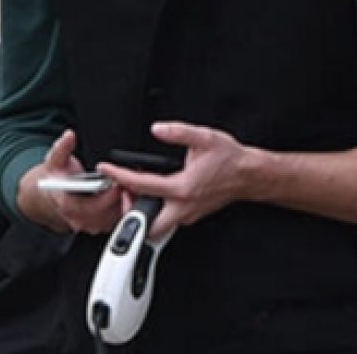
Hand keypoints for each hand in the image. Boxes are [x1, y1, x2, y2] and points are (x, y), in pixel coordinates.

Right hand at [23, 130, 123, 233]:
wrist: (52, 193)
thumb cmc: (56, 178)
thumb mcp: (55, 159)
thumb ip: (62, 147)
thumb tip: (69, 136)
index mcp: (68, 206)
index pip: (94, 206)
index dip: (108, 194)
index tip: (116, 181)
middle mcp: (79, 220)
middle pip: (109, 213)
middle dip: (119, 196)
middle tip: (123, 180)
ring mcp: (91, 225)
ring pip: (116, 217)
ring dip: (123, 201)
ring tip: (122, 185)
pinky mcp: (101, 226)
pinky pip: (118, 218)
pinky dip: (122, 206)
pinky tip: (120, 193)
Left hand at [98, 122, 256, 238]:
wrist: (250, 175)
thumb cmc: (230, 159)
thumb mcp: (204, 138)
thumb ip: (178, 132)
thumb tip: (158, 129)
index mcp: (182, 189)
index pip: (141, 185)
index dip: (119, 175)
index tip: (106, 169)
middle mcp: (184, 207)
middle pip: (147, 225)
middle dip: (128, 212)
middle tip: (121, 192)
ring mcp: (188, 214)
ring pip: (157, 226)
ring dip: (141, 212)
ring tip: (134, 189)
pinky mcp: (192, 215)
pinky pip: (167, 219)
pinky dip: (154, 209)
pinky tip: (153, 192)